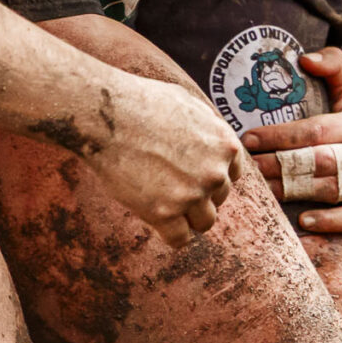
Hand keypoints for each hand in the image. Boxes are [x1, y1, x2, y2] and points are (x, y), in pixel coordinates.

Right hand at [81, 71, 243, 247]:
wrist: (109, 117)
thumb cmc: (143, 103)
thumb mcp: (191, 105)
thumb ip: (207, 128)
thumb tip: (211, 139)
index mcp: (225, 145)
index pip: (232, 174)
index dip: (211, 175)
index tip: (192, 174)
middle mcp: (215, 172)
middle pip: (219, 198)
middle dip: (200, 195)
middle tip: (173, 187)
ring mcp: (192, 195)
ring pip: (204, 222)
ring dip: (188, 217)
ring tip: (167, 206)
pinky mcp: (164, 214)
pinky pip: (179, 240)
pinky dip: (172, 236)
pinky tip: (159, 224)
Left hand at [241, 49, 341, 235]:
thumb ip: (336, 67)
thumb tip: (305, 58)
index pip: (315, 130)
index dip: (279, 135)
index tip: (248, 139)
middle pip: (318, 161)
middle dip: (278, 166)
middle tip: (247, 169)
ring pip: (329, 189)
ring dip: (292, 194)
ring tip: (262, 193)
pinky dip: (329, 223)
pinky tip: (302, 221)